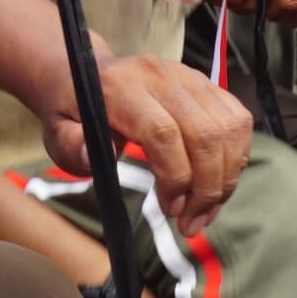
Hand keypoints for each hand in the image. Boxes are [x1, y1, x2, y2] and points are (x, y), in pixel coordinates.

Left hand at [55, 47, 251, 234]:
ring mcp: (190, 77)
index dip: (174, 176)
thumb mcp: (58, 132)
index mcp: (122, 88)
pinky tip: (218, 185)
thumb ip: (73, 147)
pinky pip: (238, 121)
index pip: (162, 133)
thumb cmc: (75, 111)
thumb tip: (96, 157)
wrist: (91, 74)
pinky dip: (236, 158)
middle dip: (205, 188)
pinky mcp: (208, 84)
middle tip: (191, 223)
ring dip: (225, 178)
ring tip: (206, 211)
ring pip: (228, 128)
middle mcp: (162, 77)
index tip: (169, 210)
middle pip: (204, 133)